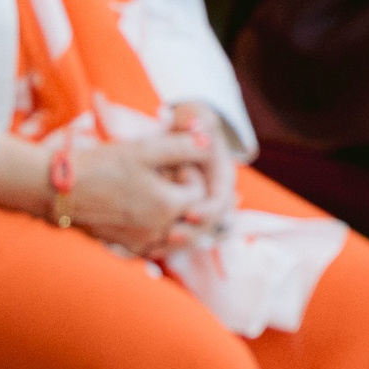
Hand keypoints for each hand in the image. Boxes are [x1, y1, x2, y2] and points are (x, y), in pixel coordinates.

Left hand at [169, 101, 241, 237]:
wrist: (178, 134)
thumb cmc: (186, 123)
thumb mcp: (191, 118)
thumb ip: (196, 121)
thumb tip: (199, 125)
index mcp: (221, 176)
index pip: (222, 201)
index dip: (208, 210)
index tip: (189, 214)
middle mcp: (213, 196)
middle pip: (208, 225)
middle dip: (191, 234)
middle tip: (171, 237)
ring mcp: (198, 208)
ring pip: (191, 234)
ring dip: (176, 244)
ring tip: (156, 248)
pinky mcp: (181, 218)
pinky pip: (175, 238)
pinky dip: (163, 245)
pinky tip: (147, 249)